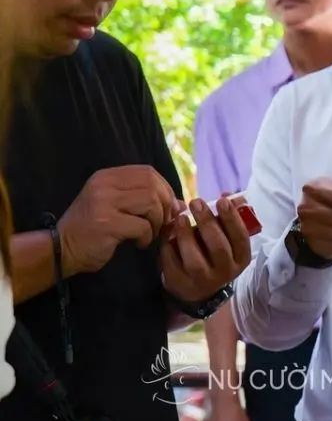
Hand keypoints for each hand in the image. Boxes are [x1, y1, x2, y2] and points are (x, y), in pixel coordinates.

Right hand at [56, 165, 180, 273]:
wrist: (62, 248)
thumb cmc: (93, 228)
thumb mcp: (116, 207)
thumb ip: (144, 200)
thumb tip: (180, 203)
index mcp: (106, 176)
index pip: (148, 172)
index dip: (165, 189)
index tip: (168, 208)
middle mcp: (103, 185)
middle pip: (153, 186)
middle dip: (165, 206)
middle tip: (163, 223)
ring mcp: (103, 203)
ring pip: (151, 203)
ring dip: (158, 222)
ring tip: (150, 233)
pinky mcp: (106, 223)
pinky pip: (143, 226)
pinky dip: (148, 237)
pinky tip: (139, 243)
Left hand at [160, 196, 252, 302]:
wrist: (197, 288)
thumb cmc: (213, 254)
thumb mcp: (226, 238)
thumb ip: (228, 217)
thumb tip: (228, 194)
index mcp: (240, 257)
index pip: (240, 238)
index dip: (232, 219)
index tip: (222, 200)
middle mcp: (225, 271)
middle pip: (218, 247)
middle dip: (207, 223)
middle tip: (196, 202)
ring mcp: (203, 280)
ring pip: (195, 259)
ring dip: (186, 235)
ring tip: (180, 218)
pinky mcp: (181, 283)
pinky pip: (173, 263)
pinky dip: (168, 245)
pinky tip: (166, 231)